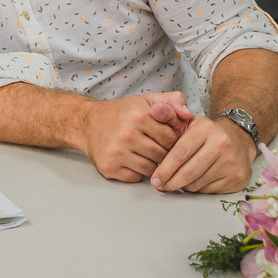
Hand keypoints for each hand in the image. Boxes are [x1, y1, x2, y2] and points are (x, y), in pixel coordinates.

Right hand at [79, 92, 193, 182]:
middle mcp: (127, 135)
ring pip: (151, 169)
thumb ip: (173, 101)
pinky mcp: (109, 168)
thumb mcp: (147, 100)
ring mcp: (117, 153)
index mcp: (139, 116)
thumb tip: (189, 116)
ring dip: (151, 164)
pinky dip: (136, 172)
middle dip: (162, 153)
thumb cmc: (122, 113)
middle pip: (162, 155)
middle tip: (154, 146)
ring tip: (144, 153)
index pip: (171, 139)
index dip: (171, 139)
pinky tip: (131, 160)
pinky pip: (135, 178)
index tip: (164, 137)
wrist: (88, 123)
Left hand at [151, 116, 256, 193]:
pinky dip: (196, 189)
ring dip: (183, 186)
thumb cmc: (206, 134)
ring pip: (197, 183)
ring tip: (176, 181)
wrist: (238, 140)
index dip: (165, 169)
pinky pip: (208, 190)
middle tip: (159, 186)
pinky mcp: (237, 177)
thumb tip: (155, 110)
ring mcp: (231, 162)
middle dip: (170, 182)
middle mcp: (222, 144)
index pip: (180, 153)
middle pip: (189, 172)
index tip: (154, 179)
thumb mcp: (188, 122)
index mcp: (206, 129)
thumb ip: (169, 117)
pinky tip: (194, 181)